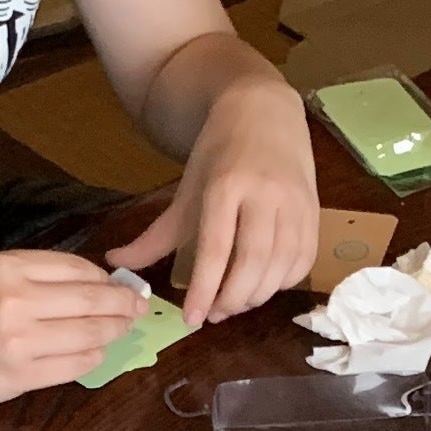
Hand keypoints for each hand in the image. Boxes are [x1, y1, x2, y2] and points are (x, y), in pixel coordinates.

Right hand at [0, 250, 145, 402]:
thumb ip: (38, 277)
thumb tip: (98, 284)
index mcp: (8, 267)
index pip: (78, 268)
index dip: (107, 279)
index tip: (120, 286)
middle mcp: (16, 300)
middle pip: (93, 300)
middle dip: (123, 305)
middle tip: (137, 309)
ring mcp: (19, 341)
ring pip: (91, 334)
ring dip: (115, 333)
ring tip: (122, 330)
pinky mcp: (19, 376)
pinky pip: (76, 365)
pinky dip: (93, 358)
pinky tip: (94, 353)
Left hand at [109, 81, 316, 326]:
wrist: (265, 112)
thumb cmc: (220, 153)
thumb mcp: (186, 190)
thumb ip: (156, 235)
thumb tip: (116, 264)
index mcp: (226, 185)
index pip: (216, 247)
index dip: (205, 288)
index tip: (193, 318)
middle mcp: (265, 194)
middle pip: (253, 262)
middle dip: (232, 298)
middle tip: (214, 314)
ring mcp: (295, 203)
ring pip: (281, 266)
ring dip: (257, 296)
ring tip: (234, 303)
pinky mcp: (314, 212)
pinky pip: (302, 261)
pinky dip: (282, 284)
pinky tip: (262, 286)